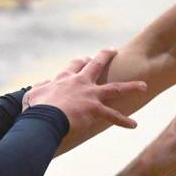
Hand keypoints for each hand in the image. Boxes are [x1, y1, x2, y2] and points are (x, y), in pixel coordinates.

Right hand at [24, 49, 145, 144]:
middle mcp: (80, 82)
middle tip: (113, 50)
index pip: (75, 65)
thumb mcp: (32, 95)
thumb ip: (40, 88)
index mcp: (64, 78)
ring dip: (130, 87)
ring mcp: (90, 94)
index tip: (85, 58)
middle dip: (105, 56)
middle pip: (96, 65)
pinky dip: (123, 121)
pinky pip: (112, 116)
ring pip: (115, 88)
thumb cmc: (36, 109)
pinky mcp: (95, 109)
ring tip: (143, 86)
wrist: (45, 118)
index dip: (80, 62)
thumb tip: (44, 84)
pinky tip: (134, 125)